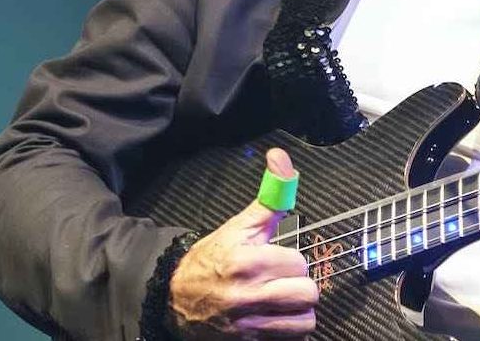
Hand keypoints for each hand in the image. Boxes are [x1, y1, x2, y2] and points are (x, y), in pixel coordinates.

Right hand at [168, 148, 317, 338]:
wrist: (172, 297)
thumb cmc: (212, 258)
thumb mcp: (239, 226)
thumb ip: (270, 195)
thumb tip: (280, 156)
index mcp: (245, 261)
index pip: (298, 263)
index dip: (291, 260)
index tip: (277, 260)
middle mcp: (246, 295)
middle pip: (307, 293)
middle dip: (299, 285)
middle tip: (283, 281)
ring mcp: (246, 323)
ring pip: (304, 319)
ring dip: (298, 309)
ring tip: (283, 300)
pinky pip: (292, 337)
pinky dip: (289, 328)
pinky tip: (277, 316)